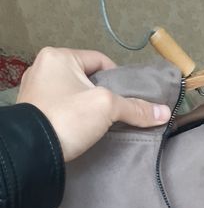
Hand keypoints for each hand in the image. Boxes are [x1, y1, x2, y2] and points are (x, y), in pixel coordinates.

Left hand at [17, 47, 171, 161]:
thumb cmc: (68, 118)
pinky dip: (76, 117)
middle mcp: (43, 68)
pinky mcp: (34, 112)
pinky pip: (63, 109)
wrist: (34, 150)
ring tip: (104, 123)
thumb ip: (135, 108)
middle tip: (119, 112)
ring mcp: (36, 91)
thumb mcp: (106, 107)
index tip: (130, 98)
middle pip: (87, 79)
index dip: (120, 78)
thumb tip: (165, 112)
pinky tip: (85, 129)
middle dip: (105, 95)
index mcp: (58, 56)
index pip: (100, 60)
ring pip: (75, 95)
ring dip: (90, 107)